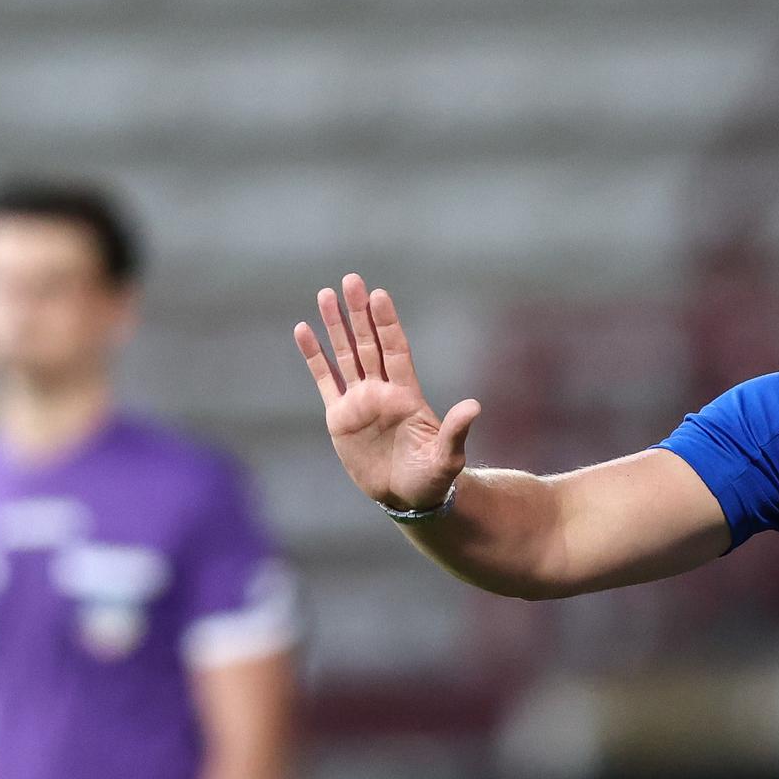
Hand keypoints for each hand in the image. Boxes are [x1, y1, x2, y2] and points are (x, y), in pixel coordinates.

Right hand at [294, 273, 481, 510]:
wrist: (408, 498)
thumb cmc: (434, 478)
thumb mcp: (448, 457)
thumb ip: (455, 431)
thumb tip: (475, 406)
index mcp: (408, 395)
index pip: (396, 350)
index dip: (387, 324)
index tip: (380, 296)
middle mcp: (382, 391)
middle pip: (368, 343)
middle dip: (359, 313)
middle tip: (351, 280)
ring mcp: (360, 401)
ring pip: (345, 355)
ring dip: (336, 325)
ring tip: (325, 294)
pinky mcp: (339, 417)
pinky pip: (325, 380)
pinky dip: (314, 356)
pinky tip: (304, 330)